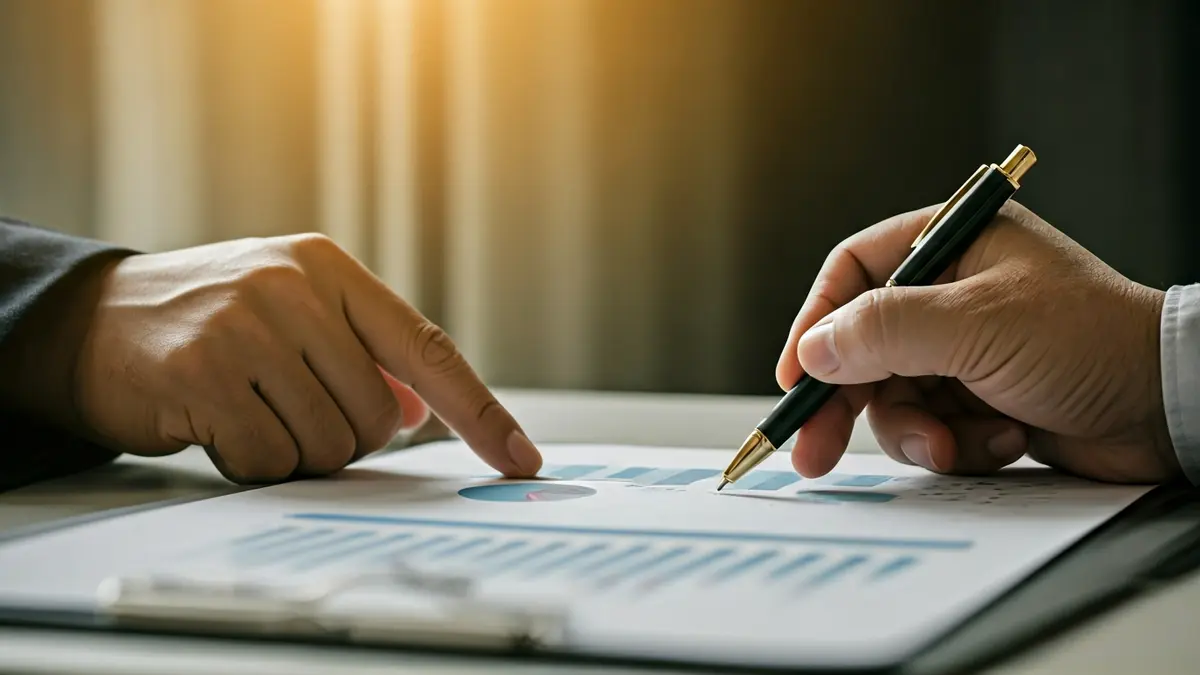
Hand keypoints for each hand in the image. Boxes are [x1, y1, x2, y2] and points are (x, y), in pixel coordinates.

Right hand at [71, 234, 540, 482]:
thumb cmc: (210, 320)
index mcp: (329, 270)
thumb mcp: (292, 308)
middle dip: (344, 436)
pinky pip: (271, 462)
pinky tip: (218, 425)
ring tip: (249, 408)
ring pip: (329, 445)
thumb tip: (419, 410)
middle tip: (289, 409)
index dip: (480, 410)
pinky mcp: (204, 375)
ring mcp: (247, 329)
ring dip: (295, 451)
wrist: (94, 320)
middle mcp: (294, 289)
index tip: (520, 456)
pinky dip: (251, 462)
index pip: (428, 348)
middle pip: (378, 417)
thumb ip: (361, 352)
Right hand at [776, 202, 1177, 483]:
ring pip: (892, 396)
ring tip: (955, 443)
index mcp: (952, 245)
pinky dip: (957, 443)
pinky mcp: (981, 399)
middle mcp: (953, 293)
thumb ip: (883, 330)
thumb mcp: (975, 325)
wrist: (1168, 409)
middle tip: (814, 447)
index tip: (794, 375)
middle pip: (862, 344)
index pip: (854, 273)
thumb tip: (813, 349)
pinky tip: (1002, 439)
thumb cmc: (1090, 341)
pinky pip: (932, 427)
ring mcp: (966, 349)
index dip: (815, 322)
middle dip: (844, 399)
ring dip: (917, 429)